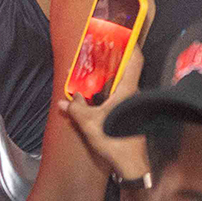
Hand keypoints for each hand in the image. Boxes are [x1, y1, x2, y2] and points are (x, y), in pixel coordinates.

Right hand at [59, 44, 149, 183]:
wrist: (133, 166)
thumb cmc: (115, 142)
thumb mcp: (90, 124)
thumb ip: (76, 109)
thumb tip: (65, 101)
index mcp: (128, 90)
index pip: (135, 60)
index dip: (131, 44)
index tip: (123, 34)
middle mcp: (135, 95)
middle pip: (129, 70)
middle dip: (117, 60)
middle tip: (103, 51)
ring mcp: (136, 106)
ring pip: (126, 84)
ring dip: (114, 77)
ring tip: (98, 71)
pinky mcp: (134, 116)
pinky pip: (123, 96)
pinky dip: (113, 91)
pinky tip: (101, 95)